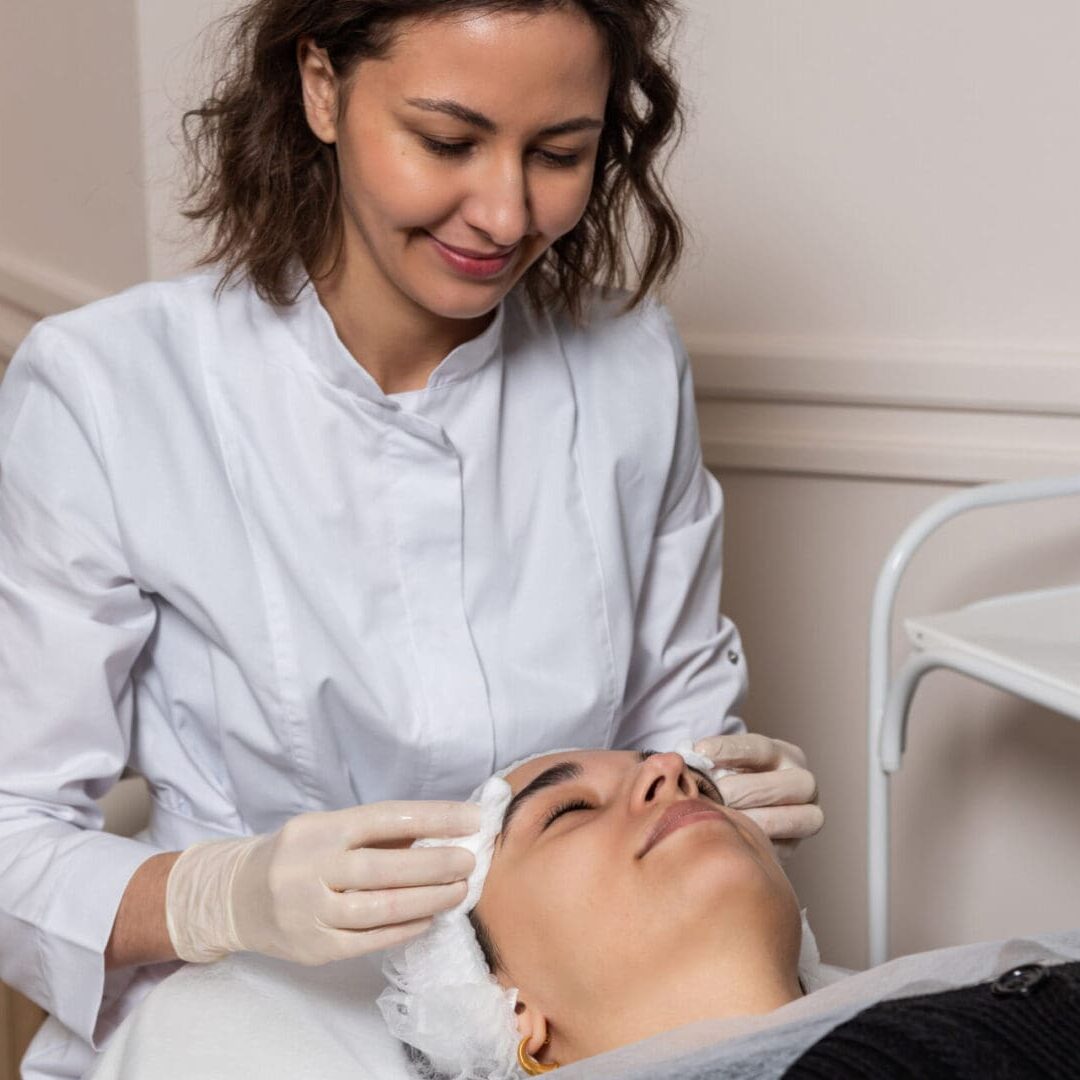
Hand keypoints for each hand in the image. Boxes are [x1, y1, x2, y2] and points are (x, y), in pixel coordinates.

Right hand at [166, 800, 480, 965]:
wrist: (235, 897)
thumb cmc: (299, 855)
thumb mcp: (328, 830)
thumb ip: (378, 832)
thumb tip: (443, 831)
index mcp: (321, 829)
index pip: (386, 817)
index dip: (434, 818)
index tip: (472, 819)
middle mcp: (312, 867)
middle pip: (386, 867)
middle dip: (436, 864)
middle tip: (470, 862)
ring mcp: (309, 911)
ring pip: (381, 908)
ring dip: (428, 900)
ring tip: (458, 892)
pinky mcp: (313, 948)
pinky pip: (368, 940)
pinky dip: (404, 930)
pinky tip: (429, 919)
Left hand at [693, 733, 823, 860]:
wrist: (744, 810)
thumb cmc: (729, 779)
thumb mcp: (725, 762)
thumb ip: (710, 760)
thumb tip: (687, 757)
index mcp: (784, 754)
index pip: (760, 748)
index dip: (728, 749)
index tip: (699, 753)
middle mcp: (802, 783)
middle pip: (780, 785)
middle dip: (740, 791)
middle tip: (711, 796)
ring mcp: (806, 815)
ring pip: (788, 818)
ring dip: (750, 819)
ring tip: (718, 819)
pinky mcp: (795, 846)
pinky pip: (780, 848)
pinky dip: (753, 844)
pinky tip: (729, 840)